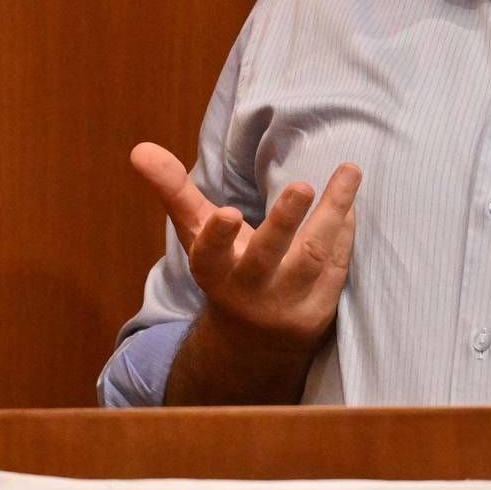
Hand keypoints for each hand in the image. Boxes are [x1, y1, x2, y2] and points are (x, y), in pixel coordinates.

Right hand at [130, 142, 360, 357]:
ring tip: (349, 173)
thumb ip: (174, 190)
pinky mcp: (320, 309)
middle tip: (302, 186)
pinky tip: (350, 201)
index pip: (211, 254)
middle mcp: (250, 289)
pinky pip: (337, 266)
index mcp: (214, 270)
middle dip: (284, 221)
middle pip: (268, 256)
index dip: (218, 235)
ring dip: (333, 214)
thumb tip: (139, 149)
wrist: (256, 339)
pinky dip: (345, 231)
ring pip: (313, 258)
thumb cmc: (226, 268)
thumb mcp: (197, 234)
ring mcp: (288, 302)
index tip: (227, 213)